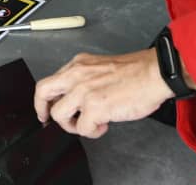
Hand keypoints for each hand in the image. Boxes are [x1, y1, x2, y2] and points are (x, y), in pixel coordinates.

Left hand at [33, 49, 174, 138]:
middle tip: (47, 119)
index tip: (47, 107)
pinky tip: (104, 124)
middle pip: (42, 91)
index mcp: (78, 64)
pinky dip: (92, 131)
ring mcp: (83, 90)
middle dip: (42, 109)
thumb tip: (76, 99)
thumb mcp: (101, 68)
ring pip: (58, 114)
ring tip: (89, 123)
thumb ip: (85, 79)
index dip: (46, 98)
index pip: (51, 80)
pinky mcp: (94, 106)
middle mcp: (76, 74)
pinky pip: (82, 128)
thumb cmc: (136, 72)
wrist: (153, 73)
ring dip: (72, 125)